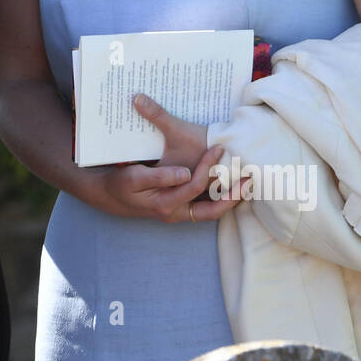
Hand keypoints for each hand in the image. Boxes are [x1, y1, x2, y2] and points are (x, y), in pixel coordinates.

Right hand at [82, 94, 246, 223]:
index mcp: (166, 203)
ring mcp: (179, 212)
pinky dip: (219, 197)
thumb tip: (184, 174)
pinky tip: (229, 184)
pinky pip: (205, 206)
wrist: (109, 196)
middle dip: (234, 197)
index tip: (218, 148)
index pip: (195, 186)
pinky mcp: (180, 207)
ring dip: (230, 198)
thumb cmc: (120, 184)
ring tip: (247, 183)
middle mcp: (176, 212)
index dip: (208, 167)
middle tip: (251, 179)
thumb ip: (159, 176)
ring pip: (212, 210)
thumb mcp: (134, 177)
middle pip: (213, 211)